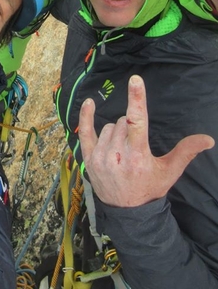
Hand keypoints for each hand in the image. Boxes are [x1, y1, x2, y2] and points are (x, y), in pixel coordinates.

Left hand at [78, 75, 214, 206]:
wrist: (126, 212)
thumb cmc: (150, 188)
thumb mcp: (169, 171)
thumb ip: (186, 152)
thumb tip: (208, 139)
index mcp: (138, 156)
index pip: (137, 121)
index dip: (136, 99)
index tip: (135, 80)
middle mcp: (117, 155)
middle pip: (123, 122)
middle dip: (130, 128)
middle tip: (135, 147)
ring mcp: (101, 156)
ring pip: (109, 126)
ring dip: (116, 132)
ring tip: (122, 151)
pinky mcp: (88, 158)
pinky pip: (85, 130)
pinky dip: (86, 115)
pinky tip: (89, 102)